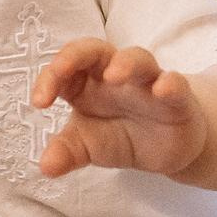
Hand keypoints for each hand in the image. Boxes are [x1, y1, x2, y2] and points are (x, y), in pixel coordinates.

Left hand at [31, 41, 207, 180]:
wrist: (165, 149)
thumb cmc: (120, 136)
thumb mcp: (88, 146)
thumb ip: (67, 152)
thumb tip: (46, 167)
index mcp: (86, 83)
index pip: (65, 69)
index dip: (49, 78)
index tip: (40, 102)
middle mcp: (114, 75)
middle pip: (95, 50)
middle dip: (76, 55)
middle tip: (61, 69)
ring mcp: (146, 82)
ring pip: (137, 59)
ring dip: (125, 63)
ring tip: (113, 76)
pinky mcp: (177, 98)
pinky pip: (176, 84)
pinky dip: (171, 84)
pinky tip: (163, 89)